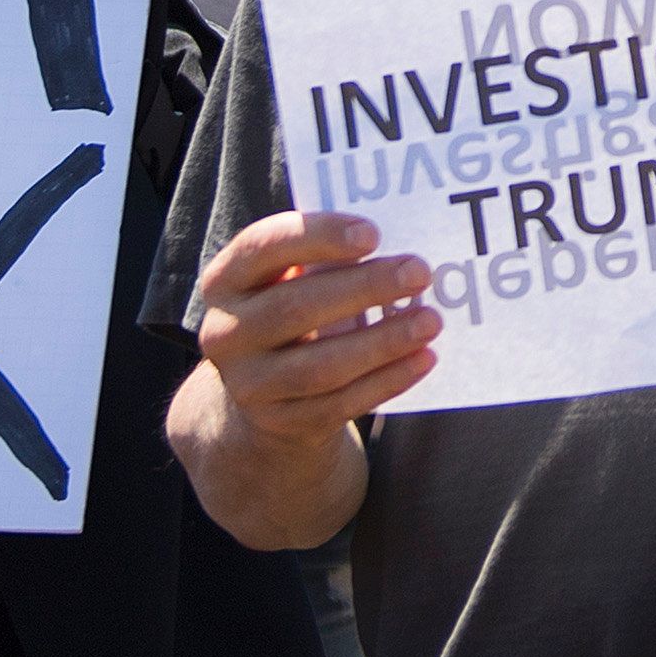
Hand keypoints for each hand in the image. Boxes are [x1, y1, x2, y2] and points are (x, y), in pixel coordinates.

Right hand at [185, 211, 440, 443]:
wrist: (265, 388)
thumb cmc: (294, 306)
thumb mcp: (292, 275)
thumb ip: (328, 257)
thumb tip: (398, 248)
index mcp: (225, 280)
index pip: (263, 247)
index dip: (317, 237)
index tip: (373, 234)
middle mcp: (225, 333)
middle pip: (295, 309)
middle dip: (364, 289)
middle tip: (419, 273)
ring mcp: (249, 385)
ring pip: (320, 366)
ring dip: (383, 342)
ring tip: (431, 320)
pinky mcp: (281, 422)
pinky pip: (340, 404)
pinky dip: (387, 380)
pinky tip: (424, 358)